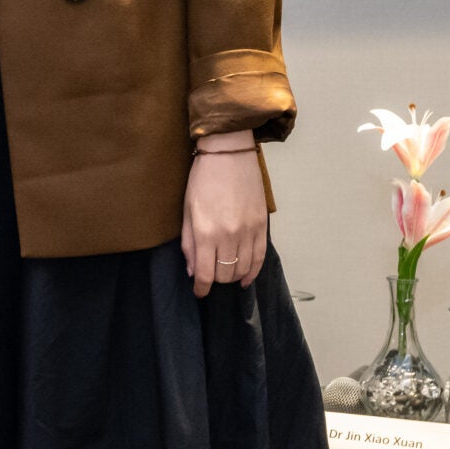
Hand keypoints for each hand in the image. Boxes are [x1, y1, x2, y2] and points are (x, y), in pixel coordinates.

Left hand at [181, 141, 266, 297]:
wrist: (229, 156)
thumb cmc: (202, 180)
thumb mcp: (187, 211)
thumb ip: (189, 243)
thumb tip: (192, 269)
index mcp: (206, 232)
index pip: (205, 273)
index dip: (201, 287)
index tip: (199, 292)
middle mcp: (229, 235)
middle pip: (225, 274)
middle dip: (215, 280)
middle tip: (209, 276)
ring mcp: (248, 232)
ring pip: (243, 269)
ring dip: (233, 277)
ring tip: (225, 275)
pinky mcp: (262, 226)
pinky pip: (260, 257)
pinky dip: (253, 271)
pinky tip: (246, 278)